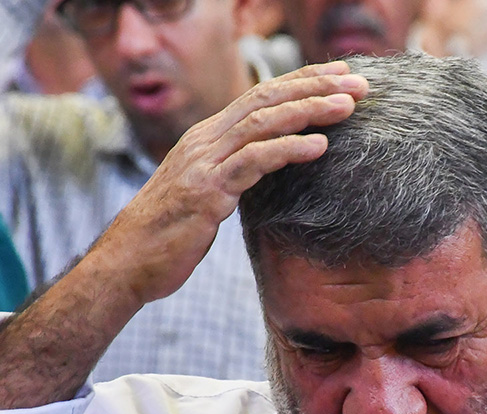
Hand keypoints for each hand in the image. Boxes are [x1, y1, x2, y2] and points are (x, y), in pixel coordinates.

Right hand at [88, 61, 368, 307]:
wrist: (127, 263)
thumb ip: (232, 175)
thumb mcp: (205, 196)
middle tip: (359, 84)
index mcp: (207, 138)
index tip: (341, 76)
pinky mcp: (207, 192)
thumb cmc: (169, 236)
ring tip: (348, 107)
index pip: (260, 96)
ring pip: (263, 122)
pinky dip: (289, 149)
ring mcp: (204, 164)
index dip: (302, 82)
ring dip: (310, 111)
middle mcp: (205, 141)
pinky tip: (319, 146)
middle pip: (266, 99)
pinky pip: (254, 161)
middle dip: (315, 87)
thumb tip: (264, 169)